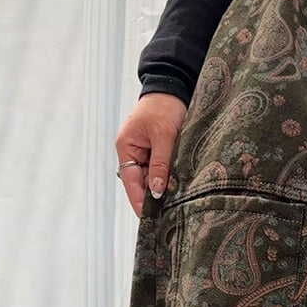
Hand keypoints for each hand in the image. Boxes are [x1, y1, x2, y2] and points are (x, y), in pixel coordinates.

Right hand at [115, 93, 187, 217]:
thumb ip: (160, 165)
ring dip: (164, 189)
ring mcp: (146, 153)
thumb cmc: (164, 107)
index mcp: (126, 147)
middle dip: (154, 198)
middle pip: (142, 183)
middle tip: (166, 218)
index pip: (131, 181)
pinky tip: (179, 190)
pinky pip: (162, 170)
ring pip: (153, 178)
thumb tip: (157, 192)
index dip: (139, 201)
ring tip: (175, 206)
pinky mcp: (159, 151)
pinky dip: (170, 179)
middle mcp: (133, 152)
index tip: (147, 219)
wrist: (173, 87)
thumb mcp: (164, 136)